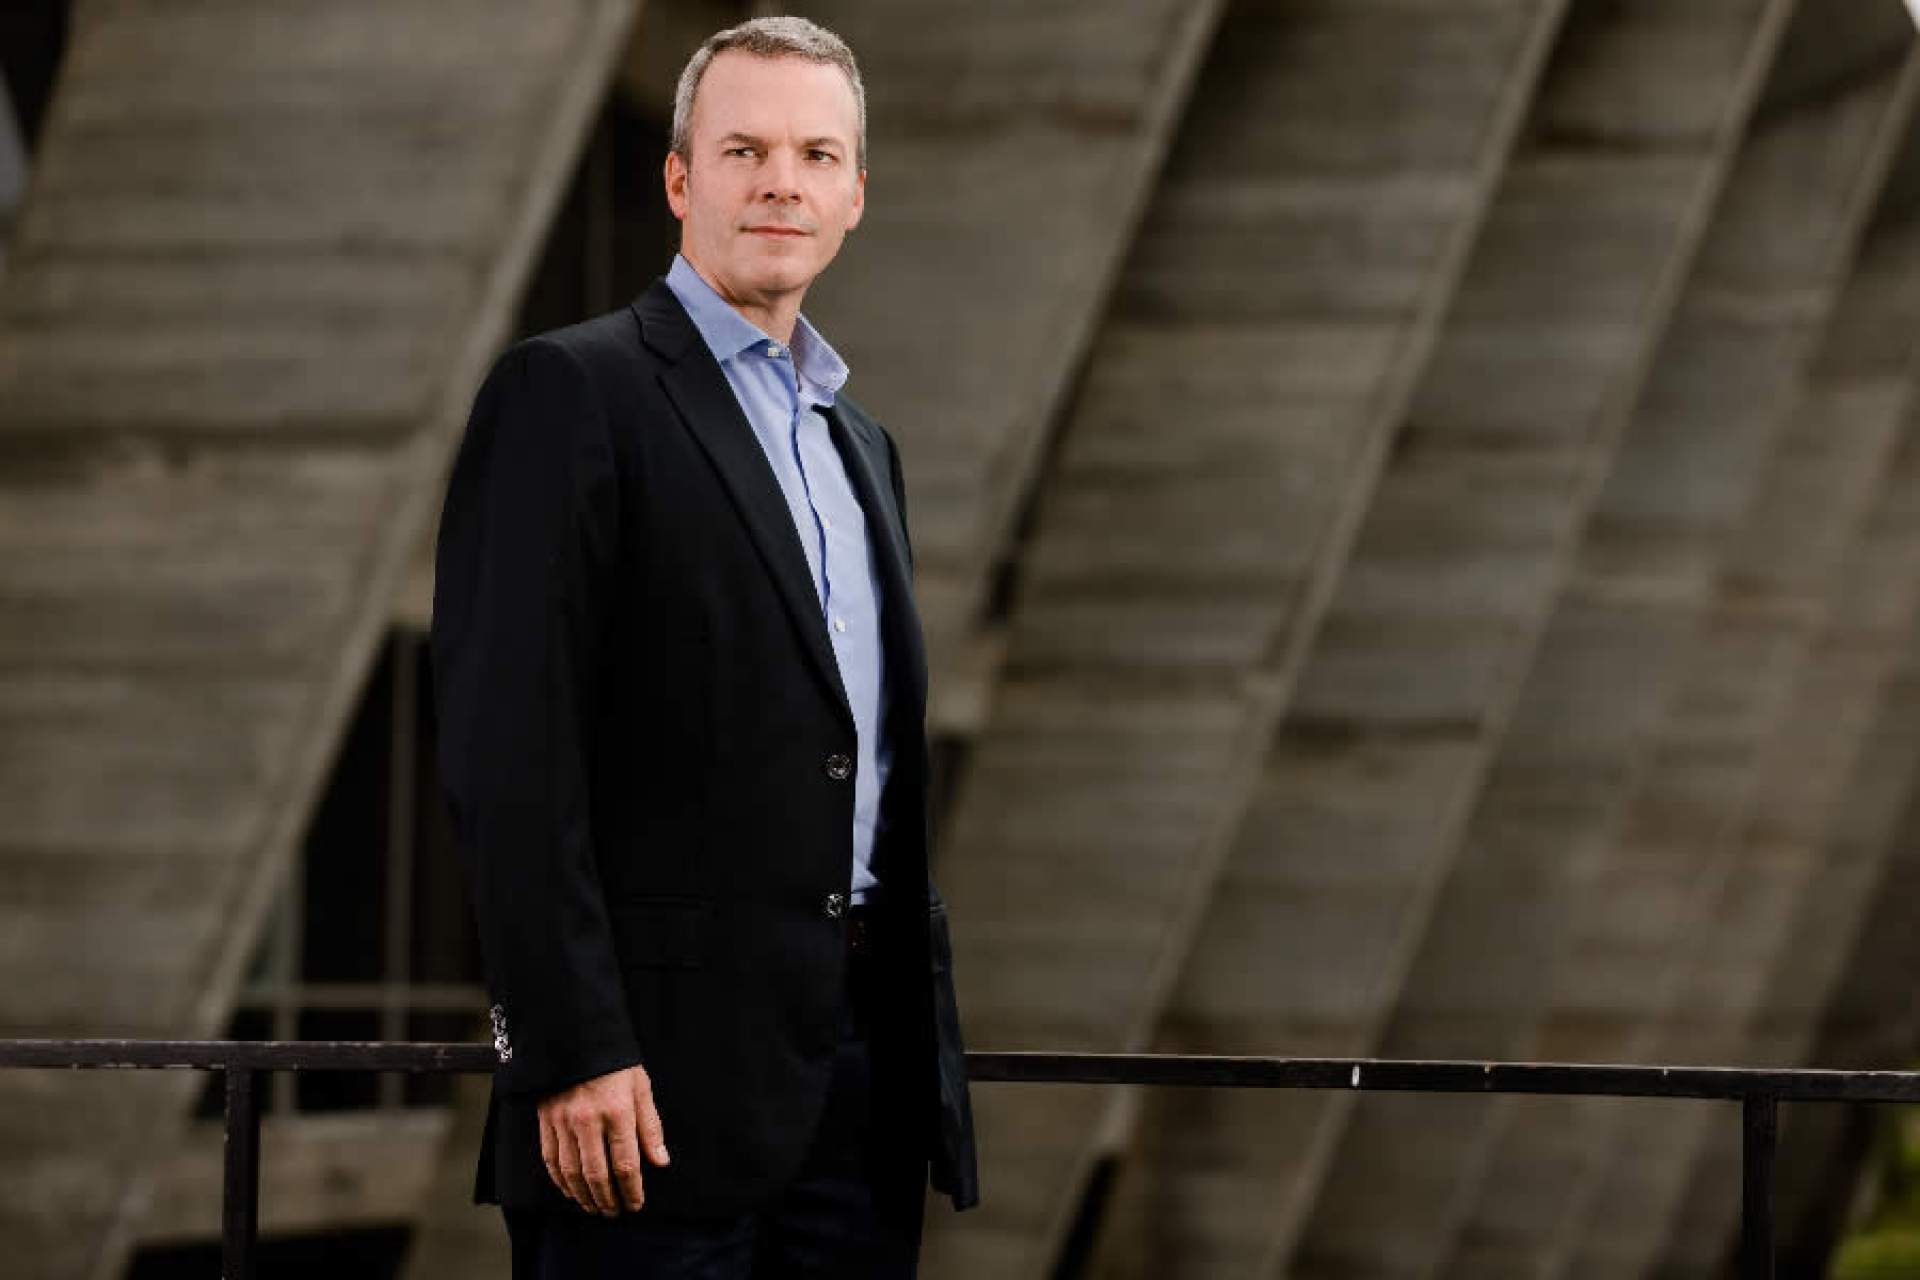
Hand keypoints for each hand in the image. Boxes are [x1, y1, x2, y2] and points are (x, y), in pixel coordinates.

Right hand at [536, 1064, 670, 1214]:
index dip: (632, 1190)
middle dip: (608, 1199)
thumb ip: (650, 1127)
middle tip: (615, 1212)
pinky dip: (560, 1181)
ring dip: (584, 1196)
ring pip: (572, 1172)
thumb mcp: (641, 1088)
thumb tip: (660, 1161)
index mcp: (617, 1112)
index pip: (626, 1164)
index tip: (636, 1204)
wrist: (575, 1038)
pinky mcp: (546, 1121)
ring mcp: (563, 1122)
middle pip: (597, 1174)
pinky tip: (570, 1190)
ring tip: (595, 1207)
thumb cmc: (614, 1063)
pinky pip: (551, 1159)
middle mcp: (588, 1121)